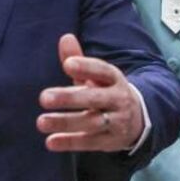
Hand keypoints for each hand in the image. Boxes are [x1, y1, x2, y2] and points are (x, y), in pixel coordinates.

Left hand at [37, 34, 144, 151]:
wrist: (138, 120)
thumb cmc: (108, 92)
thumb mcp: (97, 76)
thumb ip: (79, 60)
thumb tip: (64, 38)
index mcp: (115, 79)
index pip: (103, 71)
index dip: (86, 67)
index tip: (67, 64)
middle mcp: (118, 99)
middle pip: (95, 98)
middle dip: (70, 98)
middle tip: (43, 97)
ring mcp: (117, 122)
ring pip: (92, 122)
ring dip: (66, 122)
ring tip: (41, 122)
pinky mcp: (110, 141)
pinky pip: (90, 142)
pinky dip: (70, 142)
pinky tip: (50, 141)